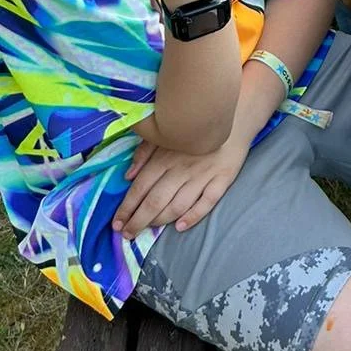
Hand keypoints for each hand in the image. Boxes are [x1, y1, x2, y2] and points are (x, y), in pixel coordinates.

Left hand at [114, 134, 249, 237]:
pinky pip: (207, 202)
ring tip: (150, 229)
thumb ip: (145, 152)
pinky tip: (180, 226)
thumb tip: (128, 176)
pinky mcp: (222, 179)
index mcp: (165, 157)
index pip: (141, 187)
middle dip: (138, 221)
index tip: (116, 223)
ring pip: (178, 205)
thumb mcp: (165, 133)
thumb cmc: (194, 127)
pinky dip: (193, 217)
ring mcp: (203, 175)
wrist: (234, 116)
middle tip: (128, 234)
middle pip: (156, 201)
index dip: (127, 207)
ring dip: (161, 221)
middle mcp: (182, 168)